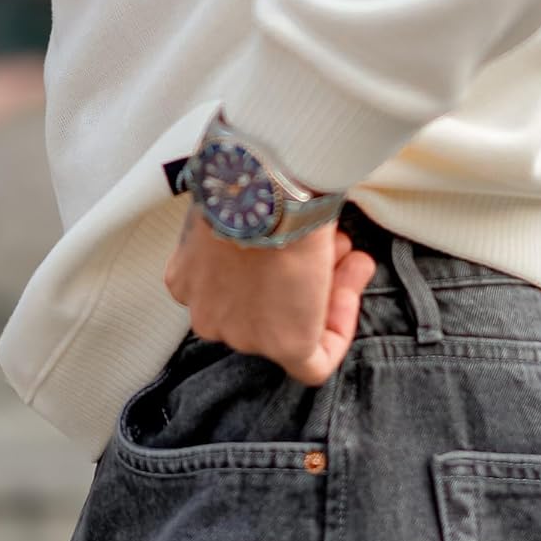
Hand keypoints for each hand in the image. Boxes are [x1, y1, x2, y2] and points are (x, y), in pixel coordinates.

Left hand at [163, 203, 376, 384]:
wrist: (265, 185)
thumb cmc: (247, 178)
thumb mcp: (232, 202)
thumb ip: (245, 227)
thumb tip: (277, 222)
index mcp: (187, 278)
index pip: (232, 286)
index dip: (272, 262)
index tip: (297, 238)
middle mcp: (207, 312)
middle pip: (262, 305)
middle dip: (300, 272)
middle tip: (331, 240)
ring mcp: (243, 334)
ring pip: (290, 327)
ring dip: (326, 285)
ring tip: (347, 244)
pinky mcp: (283, 345)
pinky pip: (314, 361)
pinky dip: (339, 328)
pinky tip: (354, 281)